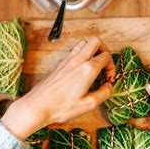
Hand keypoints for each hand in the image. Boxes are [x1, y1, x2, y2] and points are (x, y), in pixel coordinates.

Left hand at [1, 37, 116, 140]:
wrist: (38, 106)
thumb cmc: (61, 107)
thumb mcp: (89, 105)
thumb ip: (104, 93)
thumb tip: (109, 86)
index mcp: (87, 69)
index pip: (106, 56)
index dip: (112, 67)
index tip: (109, 78)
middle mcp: (78, 60)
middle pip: (96, 41)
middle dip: (104, 50)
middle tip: (105, 64)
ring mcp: (67, 60)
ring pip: (84, 43)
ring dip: (92, 50)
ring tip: (94, 65)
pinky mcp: (60, 64)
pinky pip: (74, 51)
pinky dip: (82, 55)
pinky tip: (81, 70)